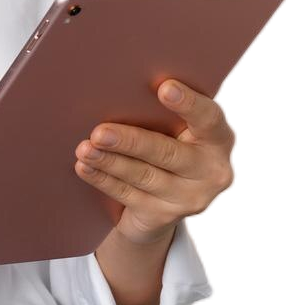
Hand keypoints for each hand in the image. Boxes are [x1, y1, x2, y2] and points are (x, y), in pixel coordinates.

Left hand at [75, 78, 233, 246]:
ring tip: (85, 149)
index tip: (164, 88)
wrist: (163, 200)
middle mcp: (211, 171)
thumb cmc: (168, 145)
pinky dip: (103, 179)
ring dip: (109, 162)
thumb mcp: (175, 129)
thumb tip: (123, 88)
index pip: (209, 119)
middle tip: (100, 132)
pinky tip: (84, 167)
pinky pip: (128, 195)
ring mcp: (189, 199)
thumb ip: (162, 112)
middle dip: (131, 142)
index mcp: (218, 140)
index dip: (189, 103)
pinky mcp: (163, 216)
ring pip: (144, 176)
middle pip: (168, 153)